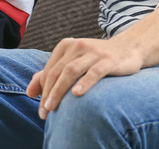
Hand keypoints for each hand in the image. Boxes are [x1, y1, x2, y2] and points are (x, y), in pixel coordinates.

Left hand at [25, 37, 143, 119]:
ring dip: (59, 90)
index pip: (50, 71)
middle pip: (57, 72)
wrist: (128, 49)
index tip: (41, 110)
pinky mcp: (108, 60)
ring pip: (71, 71)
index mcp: (66, 46)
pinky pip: (94, 72)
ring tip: (53, 107)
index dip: (42, 90)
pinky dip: (84, 82)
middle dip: (48, 93)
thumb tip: (29, 93)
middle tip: (44, 112)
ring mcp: (93, 52)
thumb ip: (51, 75)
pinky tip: (76, 94)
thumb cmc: (96, 59)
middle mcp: (77, 46)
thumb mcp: (73, 63)